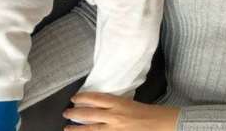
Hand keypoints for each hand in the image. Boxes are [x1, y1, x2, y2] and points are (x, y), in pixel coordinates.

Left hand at [63, 92, 179, 130]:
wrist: (159, 124)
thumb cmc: (145, 112)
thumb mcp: (129, 102)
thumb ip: (114, 103)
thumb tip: (98, 104)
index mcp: (119, 103)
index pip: (96, 98)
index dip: (83, 97)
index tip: (74, 98)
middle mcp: (114, 116)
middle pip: (90, 114)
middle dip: (76, 113)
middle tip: (65, 113)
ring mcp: (115, 129)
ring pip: (91, 129)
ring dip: (77, 129)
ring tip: (66, 129)